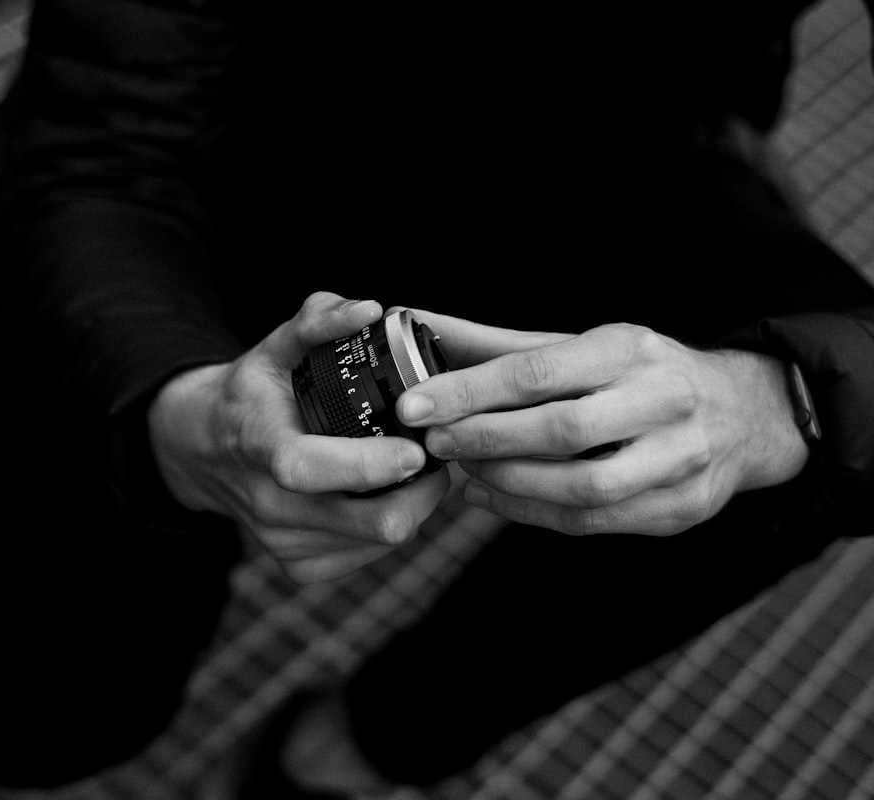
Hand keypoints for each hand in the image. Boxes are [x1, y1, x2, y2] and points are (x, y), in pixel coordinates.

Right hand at [148, 292, 449, 582]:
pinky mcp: (299, 566)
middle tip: (440, 454)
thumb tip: (369, 309)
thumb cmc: (252, 392)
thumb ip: (318, 320)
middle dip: (420, 493)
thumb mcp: (275, 345)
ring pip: (377, 541)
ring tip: (419, 468)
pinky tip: (389, 493)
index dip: (370, 465)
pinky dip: (389, 525)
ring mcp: (283, 541)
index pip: (311, 468)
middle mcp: (269, 503)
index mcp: (260, 444)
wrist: (202, 449)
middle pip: (365, 522)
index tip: (417, 449)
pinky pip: (366, 555)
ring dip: (413, 507)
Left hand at [395, 315, 808, 535]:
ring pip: (581, 487)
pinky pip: (593, 523)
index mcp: (630, 349)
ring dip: (508, 483)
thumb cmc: (639, 373)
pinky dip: (531, 514)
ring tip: (464, 470)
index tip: (415, 404)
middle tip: (434, 442)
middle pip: (562, 431)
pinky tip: (492, 497)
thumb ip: (501, 345)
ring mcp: (679, 460)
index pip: (538, 371)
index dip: (470, 391)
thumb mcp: (582, 345)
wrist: (744, 413)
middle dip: (486, 440)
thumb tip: (418, 326)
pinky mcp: (679, 509)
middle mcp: (662, 400)